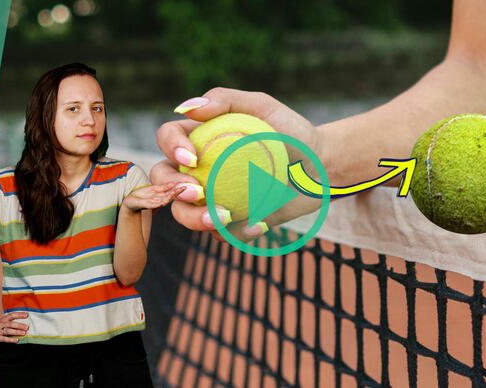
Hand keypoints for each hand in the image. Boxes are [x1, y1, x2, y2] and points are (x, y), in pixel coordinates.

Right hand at [0, 312, 28, 344]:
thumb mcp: (2, 322)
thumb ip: (10, 321)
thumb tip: (24, 322)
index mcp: (3, 319)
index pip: (12, 315)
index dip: (20, 314)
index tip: (27, 315)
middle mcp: (1, 324)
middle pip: (11, 323)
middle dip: (19, 325)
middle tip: (27, 327)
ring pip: (8, 331)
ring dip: (17, 332)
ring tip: (24, 333)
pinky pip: (4, 339)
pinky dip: (11, 340)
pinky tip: (17, 340)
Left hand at [122, 183, 185, 211]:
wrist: (130, 201)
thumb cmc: (142, 195)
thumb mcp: (153, 189)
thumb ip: (162, 187)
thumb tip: (173, 184)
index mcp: (161, 196)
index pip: (172, 192)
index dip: (178, 190)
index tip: (185, 186)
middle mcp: (159, 200)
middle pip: (170, 196)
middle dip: (176, 193)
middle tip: (183, 188)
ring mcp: (153, 203)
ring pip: (163, 201)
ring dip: (169, 197)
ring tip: (175, 193)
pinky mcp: (146, 205)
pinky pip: (153, 205)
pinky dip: (159, 204)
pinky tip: (163, 202)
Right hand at [150, 87, 324, 240]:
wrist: (320, 167)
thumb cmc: (291, 131)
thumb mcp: (263, 107)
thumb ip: (226, 100)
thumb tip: (188, 108)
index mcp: (200, 139)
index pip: (168, 138)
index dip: (171, 148)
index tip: (192, 158)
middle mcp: (199, 170)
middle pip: (165, 182)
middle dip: (173, 191)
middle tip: (199, 193)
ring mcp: (213, 198)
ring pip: (186, 214)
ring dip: (196, 220)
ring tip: (227, 217)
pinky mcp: (233, 222)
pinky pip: (224, 233)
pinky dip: (238, 231)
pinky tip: (260, 223)